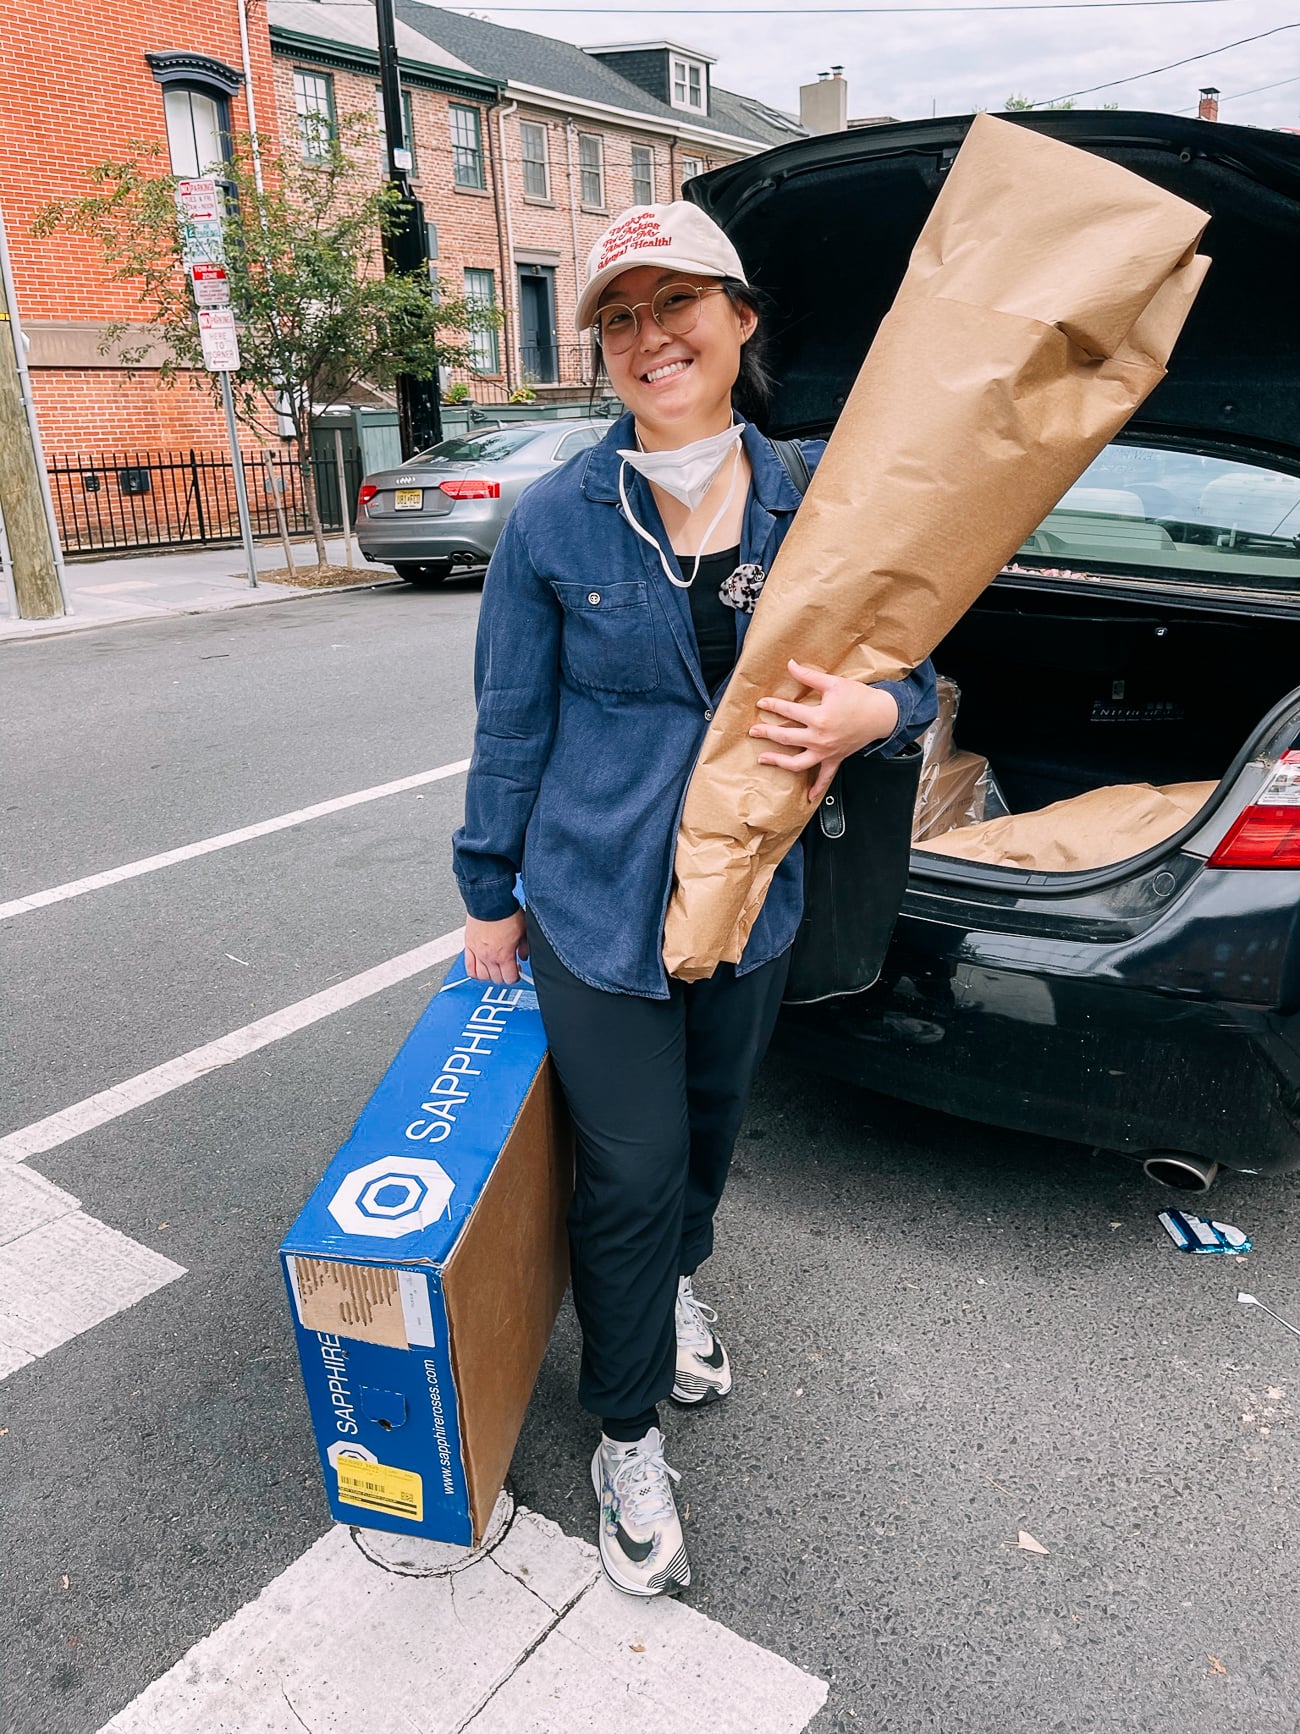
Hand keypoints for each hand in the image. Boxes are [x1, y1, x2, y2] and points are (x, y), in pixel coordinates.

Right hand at [464, 911, 528, 984]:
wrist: (490, 902)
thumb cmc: (506, 913)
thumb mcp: (524, 931)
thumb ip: (524, 947)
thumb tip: (523, 955)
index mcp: (504, 955)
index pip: (509, 978)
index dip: (515, 977)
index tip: (517, 971)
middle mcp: (489, 957)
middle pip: (496, 979)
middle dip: (504, 976)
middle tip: (507, 968)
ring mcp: (477, 953)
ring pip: (481, 976)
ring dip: (489, 976)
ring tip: (495, 969)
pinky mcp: (469, 947)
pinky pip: (469, 967)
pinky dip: (475, 972)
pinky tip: (481, 968)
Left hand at [751, 658, 899, 804]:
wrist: (882, 714)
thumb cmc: (859, 698)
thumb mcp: (833, 683)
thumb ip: (809, 676)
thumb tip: (790, 664)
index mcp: (819, 718)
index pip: (788, 712)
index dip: (773, 706)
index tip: (761, 703)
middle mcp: (820, 738)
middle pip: (786, 738)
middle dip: (767, 734)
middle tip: (753, 732)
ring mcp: (827, 752)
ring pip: (798, 762)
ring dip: (779, 762)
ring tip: (763, 759)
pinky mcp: (836, 759)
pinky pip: (825, 777)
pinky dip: (817, 788)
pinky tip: (808, 796)